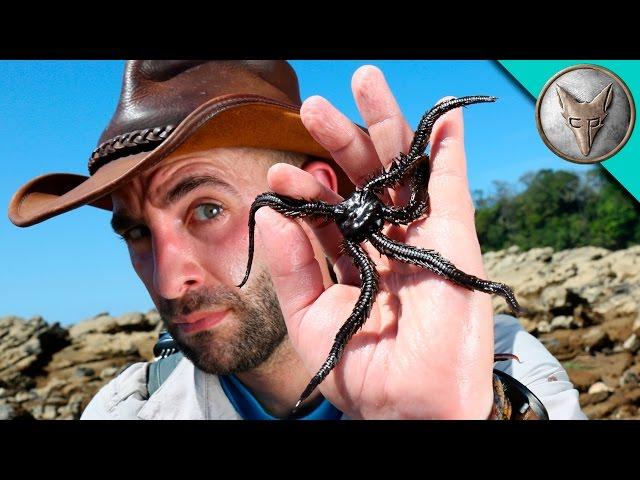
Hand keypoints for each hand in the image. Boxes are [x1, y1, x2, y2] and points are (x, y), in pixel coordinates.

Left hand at [256, 65, 494, 418]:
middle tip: (313, 109)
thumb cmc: (360, 369)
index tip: (281, 170)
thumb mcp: (310, 316)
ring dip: (385, 126)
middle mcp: (384, 242)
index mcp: (351, 258)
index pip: (327, 210)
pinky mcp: (452, 240)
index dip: (305, 187)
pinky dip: (448, 151)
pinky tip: (440, 118)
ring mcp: (419, 237)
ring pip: (401, 171)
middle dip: (339, 141)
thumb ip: (292, 264)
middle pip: (362, 179)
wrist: (409, 402)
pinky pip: (451, 186)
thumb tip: (271, 211)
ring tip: (364, 83)